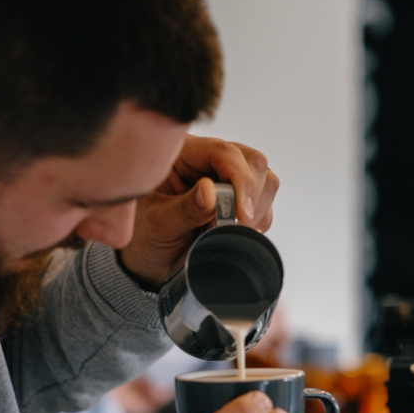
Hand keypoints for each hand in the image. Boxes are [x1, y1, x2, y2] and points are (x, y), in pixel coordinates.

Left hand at [119, 135, 278, 289]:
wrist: (152, 260)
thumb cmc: (147, 237)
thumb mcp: (158, 224)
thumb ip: (184, 209)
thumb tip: (210, 193)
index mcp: (183, 154)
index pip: (223, 152)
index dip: (239, 180)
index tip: (242, 214)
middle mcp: (209, 160)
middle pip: (252, 162)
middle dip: (250, 195)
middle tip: (237, 225)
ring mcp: (227, 177)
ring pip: (265, 179)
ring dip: (257, 208)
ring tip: (229, 229)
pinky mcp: (240, 196)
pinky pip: (265, 201)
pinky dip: (259, 219)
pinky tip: (236, 231)